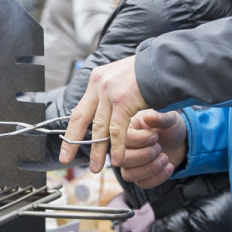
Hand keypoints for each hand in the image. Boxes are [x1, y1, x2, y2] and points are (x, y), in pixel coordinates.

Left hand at [60, 56, 146, 173]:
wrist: (165, 63)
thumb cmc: (148, 73)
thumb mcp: (120, 78)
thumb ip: (109, 93)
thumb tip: (100, 112)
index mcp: (96, 79)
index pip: (79, 108)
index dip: (72, 129)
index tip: (65, 145)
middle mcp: (99, 84)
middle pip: (81, 118)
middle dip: (73, 142)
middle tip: (66, 159)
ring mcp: (110, 92)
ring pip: (100, 128)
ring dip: (97, 150)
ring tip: (95, 167)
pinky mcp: (123, 100)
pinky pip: (117, 129)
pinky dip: (117, 146)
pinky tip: (117, 159)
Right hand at [119, 110, 187, 188]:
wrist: (180, 142)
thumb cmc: (171, 127)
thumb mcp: (170, 119)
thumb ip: (161, 117)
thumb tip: (149, 117)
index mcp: (126, 129)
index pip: (120, 139)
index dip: (139, 141)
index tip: (155, 136)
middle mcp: (123, 147)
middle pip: (122, 160)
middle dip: (144, 156)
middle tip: (159, 147)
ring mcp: (130, 164)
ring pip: (128, 175)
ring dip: (150, 168)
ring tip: (165, 158)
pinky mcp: (139, 176)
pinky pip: (142, 183)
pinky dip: (158, 177)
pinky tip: (169, 167)